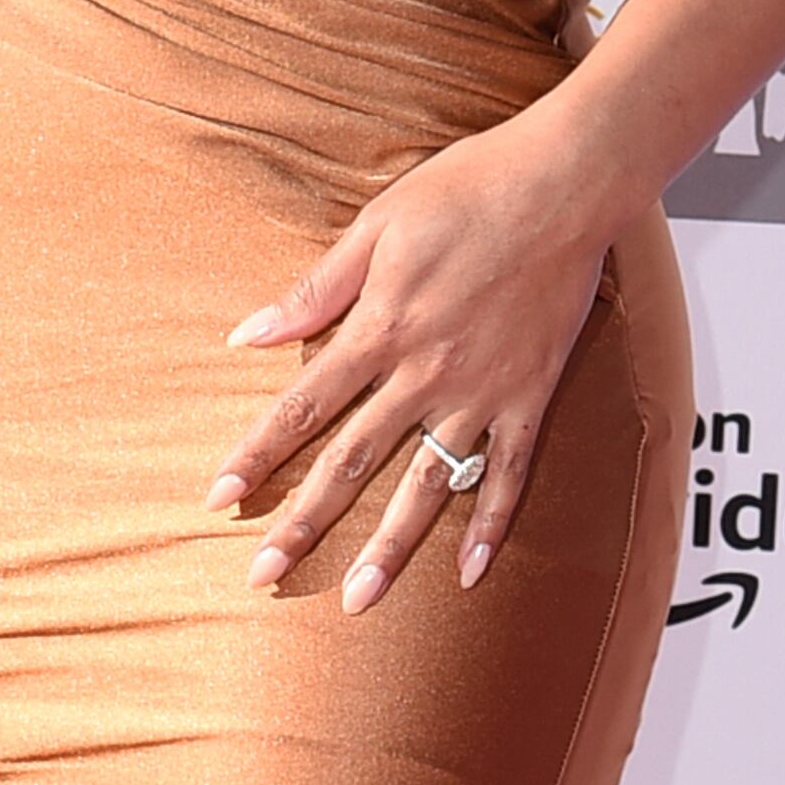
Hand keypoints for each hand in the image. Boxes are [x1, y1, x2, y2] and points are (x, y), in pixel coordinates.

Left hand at [211, 110, 614, 610]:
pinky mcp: (530, 396)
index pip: (300, 408)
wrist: (565, 183)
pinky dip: (491, 525)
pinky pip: (509, 474)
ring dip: (389, 547)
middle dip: (302, 523)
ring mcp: (481, 393)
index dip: (257, 456)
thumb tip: (249, 334)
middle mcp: (425, 373)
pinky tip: (470, 574)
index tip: (219, 499)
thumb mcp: (376, 227)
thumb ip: (315, 291)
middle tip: (262, 577)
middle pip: (350, 463)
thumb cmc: (468, 189)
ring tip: (357, 602)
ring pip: (426, 486)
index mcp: (379, 329)